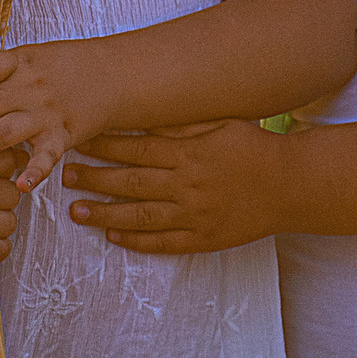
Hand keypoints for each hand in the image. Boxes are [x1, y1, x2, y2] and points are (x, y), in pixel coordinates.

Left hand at [0, 41, 122, 192]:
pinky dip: (33, 173)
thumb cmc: (69, 64)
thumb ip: (3, 69)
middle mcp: (29, 88)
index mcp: (20, 63)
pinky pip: (45, 157)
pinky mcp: (62, 134)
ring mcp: (45, 113)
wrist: (116, 73)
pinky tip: (19, 188)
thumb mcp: (34, 56)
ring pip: (2, 132)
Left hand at [62, 118, 286, 253]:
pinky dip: (137, 241)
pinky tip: (113, 237)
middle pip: (130, 182)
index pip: (135, 148)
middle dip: (94, 179)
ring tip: (76, 212)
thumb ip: (181, 123)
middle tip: (65, 177)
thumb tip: (145, 114)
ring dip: (104, 213)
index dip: (103, 145)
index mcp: (187, 153)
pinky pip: (164, 243)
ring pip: (140, 216)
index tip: (77, 142)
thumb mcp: (219, 124)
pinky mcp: (204, 238)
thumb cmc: (254, 148)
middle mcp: (185, 184)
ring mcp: (193, 214)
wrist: (290, 185)